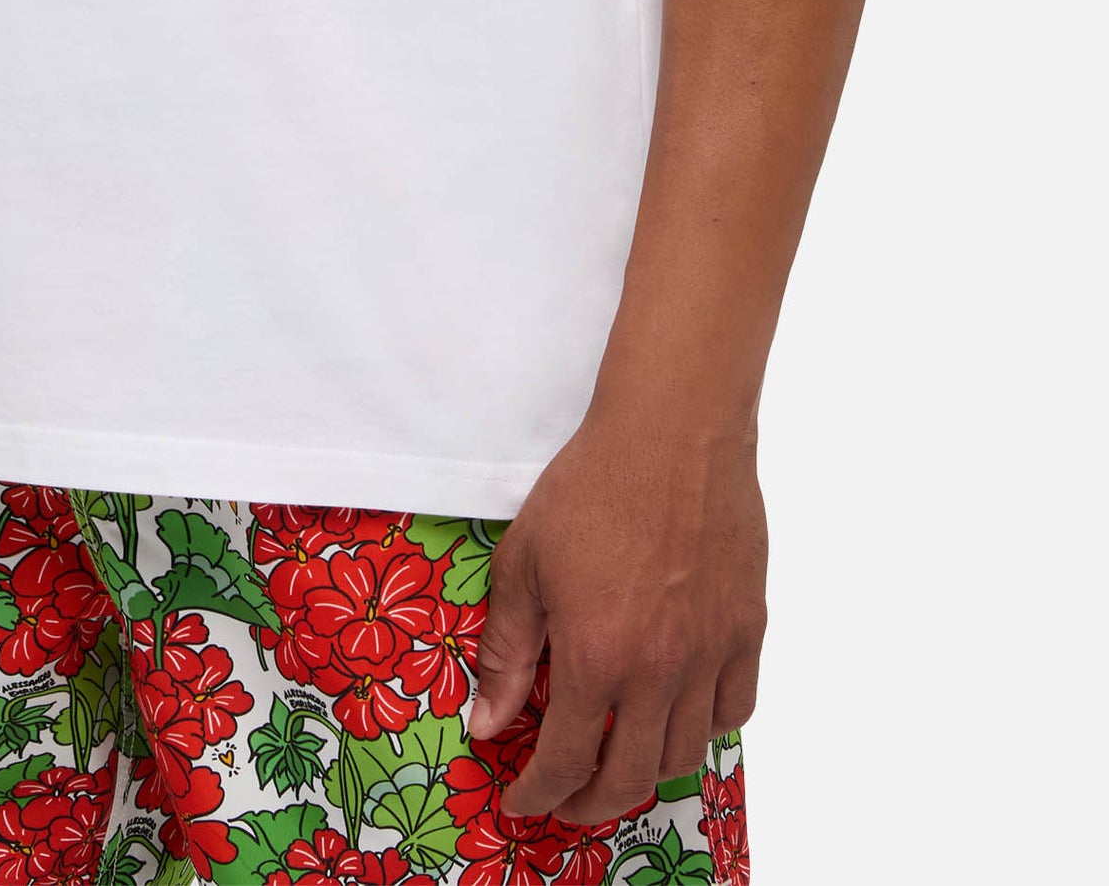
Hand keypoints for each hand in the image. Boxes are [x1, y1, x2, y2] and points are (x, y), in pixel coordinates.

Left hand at [469, 416, 765, 827]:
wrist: (671, 433)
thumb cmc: (590, 488)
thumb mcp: (523, 565)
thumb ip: (506, 652)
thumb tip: (487, 724)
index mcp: (597, 657)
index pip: (566, 760)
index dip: (540, 793)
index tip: (523, 801)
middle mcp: (660, 671)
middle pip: (631, 777)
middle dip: (591, 802)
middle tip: (568, 798)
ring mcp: (711, 653)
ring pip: (684, 752)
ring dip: (646, 771)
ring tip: (618, 760)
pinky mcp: (748, 629)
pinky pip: (735, 709)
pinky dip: (705, 727)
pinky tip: (679, 713)